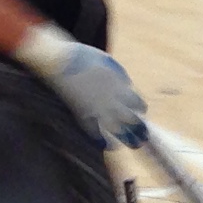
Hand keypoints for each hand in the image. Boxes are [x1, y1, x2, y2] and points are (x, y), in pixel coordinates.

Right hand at [15, 22, 147, 146]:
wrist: (59, 61)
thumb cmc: (82, 57)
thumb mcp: (108, 62)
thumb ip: (120, 76)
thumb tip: (128, 86)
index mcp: (121, 88)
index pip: (139, 105)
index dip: (141, 109)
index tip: (140, 111)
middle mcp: (113, 103)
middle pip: (133, 122)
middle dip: (140, 130)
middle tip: (143, 136)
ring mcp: (98, 111)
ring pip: (118, 132)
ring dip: (127, 140)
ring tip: (133, 145)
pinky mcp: (83, 116)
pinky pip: (95, 135)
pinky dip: (103, 142)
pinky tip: (107, 145)